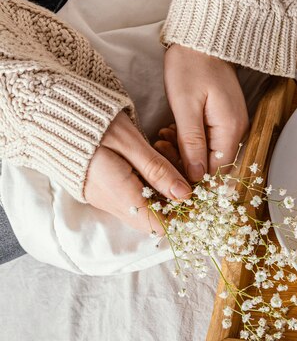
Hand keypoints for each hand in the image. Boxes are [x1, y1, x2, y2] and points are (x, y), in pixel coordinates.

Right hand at [84, 113, 190, 234]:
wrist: (53, 114)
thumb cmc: (93, 123)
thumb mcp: (131, 143)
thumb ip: (157, 170)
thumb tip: (185, 194)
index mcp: (120, 196)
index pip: (160, 226)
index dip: (183, 215)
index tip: (198, 194)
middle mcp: (112, 204)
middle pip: (155, 219)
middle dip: (175, 202)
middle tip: (185, 173)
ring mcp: (106, 199)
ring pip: (145, 209)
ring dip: (163, 192)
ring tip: (170, 161)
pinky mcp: (104, 190)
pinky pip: (134, 198)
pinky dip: (150, 185)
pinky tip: (156, 162)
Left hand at [164, 44, 248, 181]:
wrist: (201, 41)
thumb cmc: (191, 66)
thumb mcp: (185, 105)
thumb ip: (191, 142)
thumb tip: (195, 174)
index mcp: (230, 129)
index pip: (216, 170)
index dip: (192, 175)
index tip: (168, 167)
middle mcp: (237, 131)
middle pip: (214, 165)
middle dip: (186, 164)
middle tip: (162, 147)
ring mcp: (232, 125)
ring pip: (209, 155)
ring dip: (185, 152)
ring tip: (164, 136)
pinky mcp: (224, 120)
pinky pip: (209, 142)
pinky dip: (190, 142)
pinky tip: (174, 131)